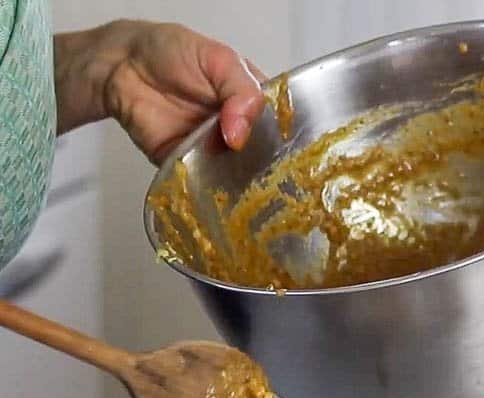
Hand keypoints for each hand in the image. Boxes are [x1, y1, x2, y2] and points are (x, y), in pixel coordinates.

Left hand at [55, 20, 266, 164]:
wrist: (124, 65)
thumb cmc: (174, 53)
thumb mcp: (219, 59)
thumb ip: (241, 90)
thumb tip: (241, 134)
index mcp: (255, 104)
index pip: (281, 128)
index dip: (285, 139)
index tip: (284, 149)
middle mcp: (240, 131)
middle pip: (263, 157)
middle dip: (262, 164)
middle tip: (254, 160)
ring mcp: (216, 151)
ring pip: (237, 175)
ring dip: (237, 177)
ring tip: (233, 172)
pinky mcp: (189, 167)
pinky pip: (203, 182)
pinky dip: (206, 185)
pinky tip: (212, 182)